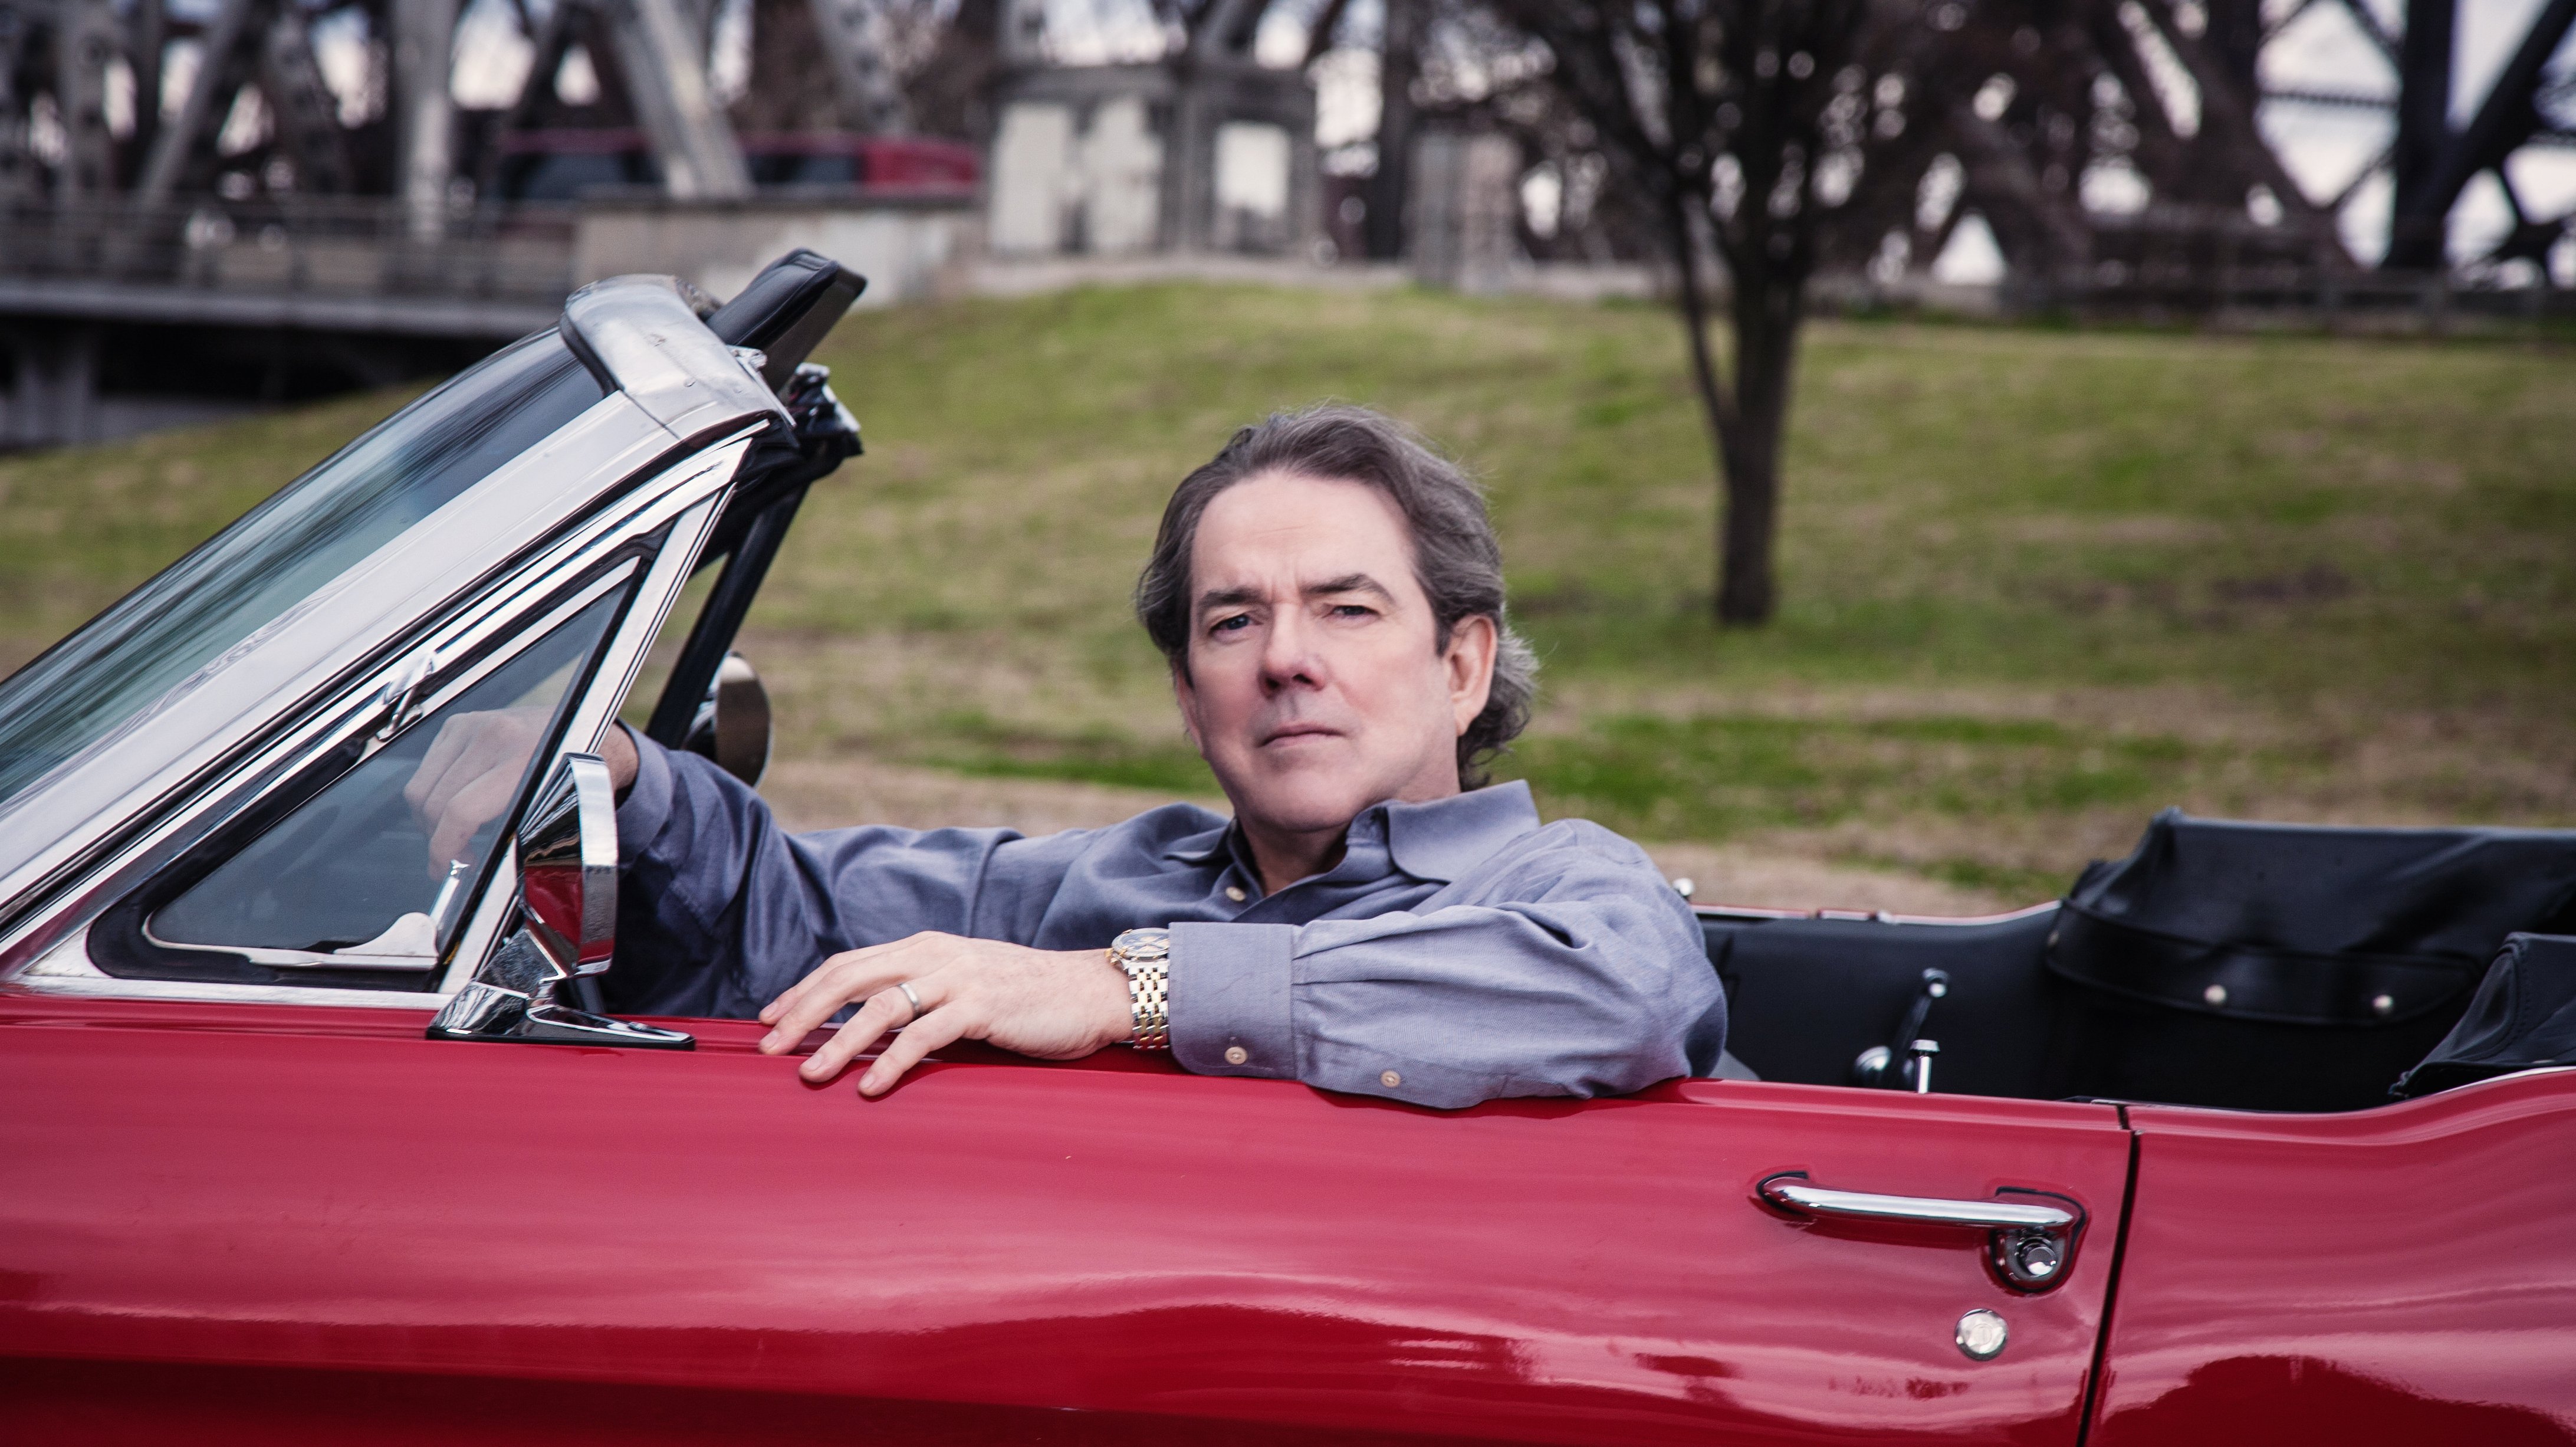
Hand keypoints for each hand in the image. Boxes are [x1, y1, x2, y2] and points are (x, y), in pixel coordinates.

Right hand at [403, 714, 640, 877]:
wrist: (587, 727)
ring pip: (421, 787)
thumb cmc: (578, 771)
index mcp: (524, 761)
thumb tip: (481, 873)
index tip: (444, 867)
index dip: (445, 848)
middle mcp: (495, 737)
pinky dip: (432, 793)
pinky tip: (453, 805)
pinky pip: (425, 769)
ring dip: (429, 818)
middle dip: (437, 839)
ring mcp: (473, 725)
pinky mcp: (459, 722)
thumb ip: (521, 836)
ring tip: (453, 834)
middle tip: (452, 857)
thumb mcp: (559, 808)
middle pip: (434, 802)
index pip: (461, 811)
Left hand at [757, 933, 1132, 1095]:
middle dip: (802, 1013)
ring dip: (838, 1042)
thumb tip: (869, 1030)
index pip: (848, 964)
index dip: (804, 991)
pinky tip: (871, 1085)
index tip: (769, 1019)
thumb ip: (920, 997)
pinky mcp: (983, 1005)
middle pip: (851, 978)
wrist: (1091, 992)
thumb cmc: (1026, 999)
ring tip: (809, 1074)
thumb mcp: (963, 987)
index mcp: (924, 948)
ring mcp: (959, 977)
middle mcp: (935, 955)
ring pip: (880, 1005)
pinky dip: (892, 1060)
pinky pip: (925, 1033)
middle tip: (767, 1048)